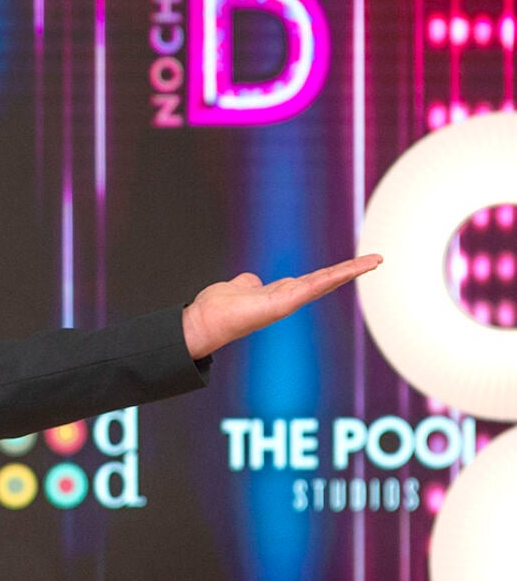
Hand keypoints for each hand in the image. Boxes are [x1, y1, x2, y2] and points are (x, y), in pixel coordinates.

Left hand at [181, 254, 383, 358]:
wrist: (204, 321)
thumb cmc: (218, 308)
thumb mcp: (239, 288)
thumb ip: (249, 283)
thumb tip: (252, 280)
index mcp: (280, 294)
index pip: (314, 280)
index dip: (335, 272)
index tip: (355, 264)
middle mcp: (287, 299)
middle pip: (326, 280)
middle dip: (352, 270)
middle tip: (376, 260)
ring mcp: (287, 302)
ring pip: (324, 282)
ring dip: (349, 271)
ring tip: (372, 261)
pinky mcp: (282, 304)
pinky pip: (310, 287)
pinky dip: (330, 278)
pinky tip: (348, 270)